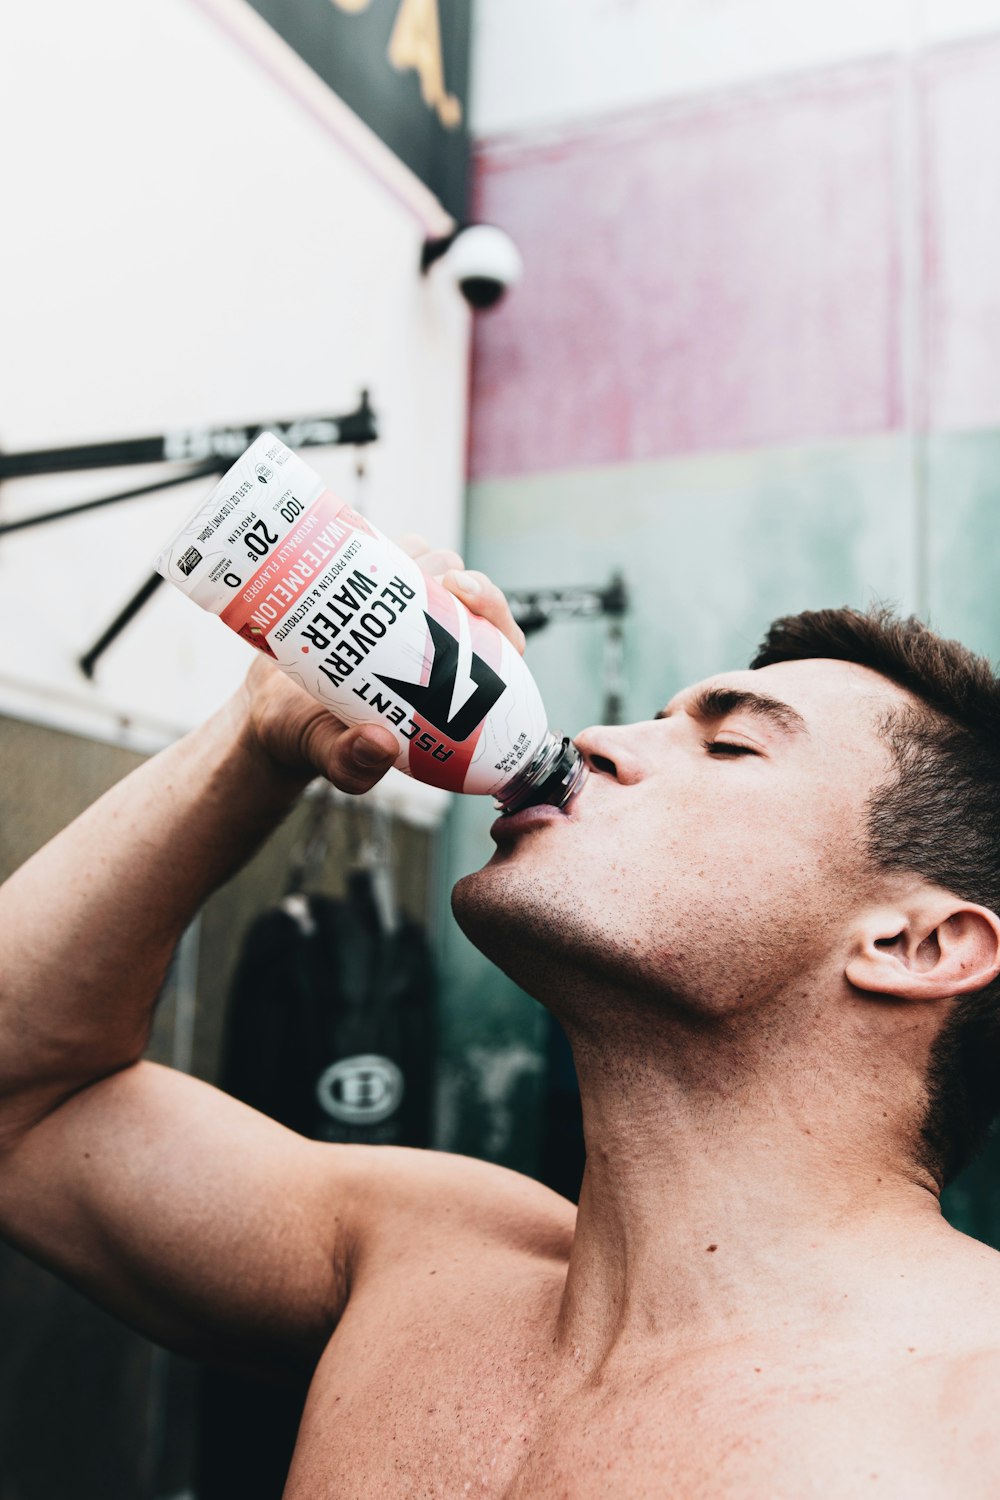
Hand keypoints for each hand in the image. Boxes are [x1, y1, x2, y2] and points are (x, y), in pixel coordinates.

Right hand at [238, 537, 524, 793]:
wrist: (271, 710)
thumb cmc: (316, 738)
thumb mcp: (334, 759)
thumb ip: (354, 763)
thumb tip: (379, 745)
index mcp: (451, 683)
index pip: (497, 638)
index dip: (492, 609)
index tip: (463, 594)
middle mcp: (435, 639)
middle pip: (467, 589)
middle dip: (456, 575)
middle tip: (430, 580)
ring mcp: (403, 610)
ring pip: (431, 563)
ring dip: (417, 557)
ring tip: (385, 568)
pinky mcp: (370, 588)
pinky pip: (387, 552)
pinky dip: (377, 546)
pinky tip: (356, 554)